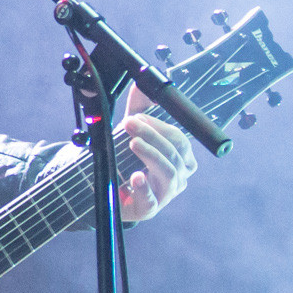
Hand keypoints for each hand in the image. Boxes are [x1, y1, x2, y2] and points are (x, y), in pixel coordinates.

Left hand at [117, 84, 197, 222]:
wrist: (110, 192)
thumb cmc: (128, 161)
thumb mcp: (134, 134)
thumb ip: (139, 109)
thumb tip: (142, 84)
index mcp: (182, 159)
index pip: (179, 139)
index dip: (159, 127)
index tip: (136, 117)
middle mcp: (179, 176)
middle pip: (174, 153)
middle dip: (152, 135)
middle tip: (129, 124)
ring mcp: (166, 194)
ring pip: (168, 172)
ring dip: (150, 155)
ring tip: (133, 143)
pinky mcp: (149, 208)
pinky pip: (151, 199)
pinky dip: (144, 187)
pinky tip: (135, 177)